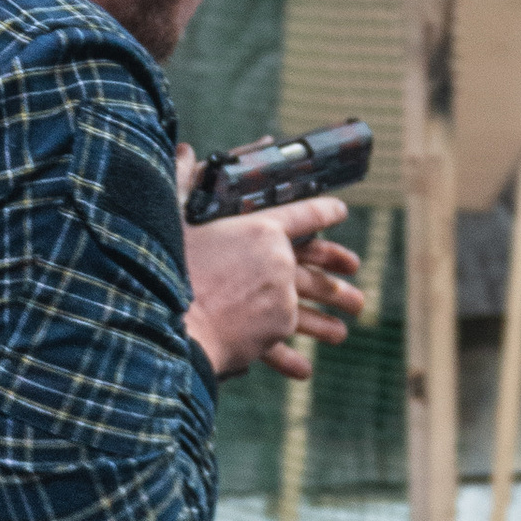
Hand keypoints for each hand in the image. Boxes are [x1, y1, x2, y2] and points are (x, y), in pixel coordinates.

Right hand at [178, 157, 361, 380]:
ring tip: (340, 334)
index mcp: (259, 228)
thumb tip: (183, 150)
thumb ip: (183, 180)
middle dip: (336, 282)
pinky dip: (290, 359)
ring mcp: (280, 299)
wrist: (165, 320)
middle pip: (315, 272)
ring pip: (306, 311)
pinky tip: (304, 369)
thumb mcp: (171, 213)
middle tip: (356, 294)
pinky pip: (281, 343)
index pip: (303, 213)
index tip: (340, 211)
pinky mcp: (272, 331)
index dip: (324, 210)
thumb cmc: (163, 263)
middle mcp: (279, 263)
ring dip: (326, 324)